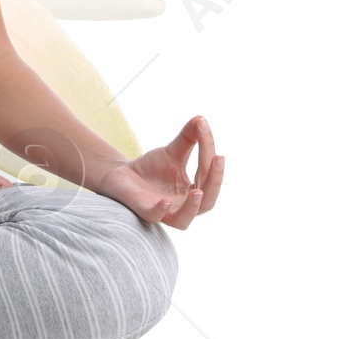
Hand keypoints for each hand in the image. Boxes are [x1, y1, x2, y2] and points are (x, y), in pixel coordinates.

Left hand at [95, 116, 224, 228]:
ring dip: (192, 206)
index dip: (208, 151)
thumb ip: (188, 139)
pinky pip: (154, 217)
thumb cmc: (151, 168)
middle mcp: (183, 206)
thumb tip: (201, 118)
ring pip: (184, 220)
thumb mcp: (172, 152)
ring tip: (198, 191)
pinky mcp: (144, 211)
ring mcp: (164, 212)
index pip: (208, 174)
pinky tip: (165, 201)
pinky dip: (161, 210)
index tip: (203, 127)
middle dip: (214, 181)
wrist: (121, 175)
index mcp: (195, 192)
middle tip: (218, 158)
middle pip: (207, 202)